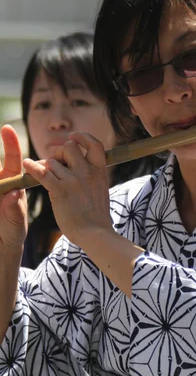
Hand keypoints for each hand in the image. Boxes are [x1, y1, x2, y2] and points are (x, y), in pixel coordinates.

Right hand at [0, 125, 27, 252]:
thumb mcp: (15, 222)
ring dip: (0, 189)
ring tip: (2, 199)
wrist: (2, 246)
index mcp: (11, 181)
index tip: (8, 128)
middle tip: (4, 188)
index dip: (10, 143)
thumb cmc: (13, 231)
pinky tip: (1, 203)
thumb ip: (13, 209)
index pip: (11, 158)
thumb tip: (13, 194)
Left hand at [24, 132, 111, 248]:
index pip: (94, 145)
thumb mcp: (101, 192)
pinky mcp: (60, 191)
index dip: (83, 137)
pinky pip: (42, 172)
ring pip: (52, 161)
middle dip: (59, 153)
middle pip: (69, 148)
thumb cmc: (97, 218)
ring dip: (45, 166)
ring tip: (41, 175)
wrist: (96, 234)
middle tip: (54, 164)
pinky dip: (32, 167)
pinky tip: (26, 166)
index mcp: (99, 172)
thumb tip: (84, 169)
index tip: (73, 137)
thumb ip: (93, 178)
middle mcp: (87, 172)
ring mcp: (74, 181)